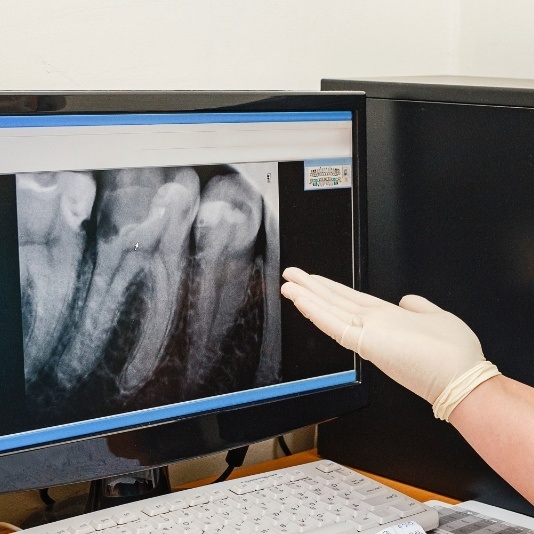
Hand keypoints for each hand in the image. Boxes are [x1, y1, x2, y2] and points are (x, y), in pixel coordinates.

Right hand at [281, 267, 498, 418]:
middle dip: (311, 288)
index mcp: (386, 318)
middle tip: (290, 275)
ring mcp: (367, 332)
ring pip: (330, 310)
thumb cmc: (452, 354)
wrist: (462, 378)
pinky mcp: (365, 341)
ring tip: (288, 283)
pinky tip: (300, 299)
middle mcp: (372, 324)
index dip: (330, 289)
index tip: (313, 280)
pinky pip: (334, 324)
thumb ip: (417, 307)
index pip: (350, 301)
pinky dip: (315, 311)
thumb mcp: (436, 318)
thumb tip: (406, 299)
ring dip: (307, 296)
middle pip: (335, 302)